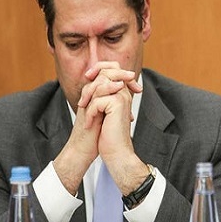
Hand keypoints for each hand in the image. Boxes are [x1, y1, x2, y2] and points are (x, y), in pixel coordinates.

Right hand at [55, 62, 140, 193]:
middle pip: (103, 71)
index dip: (122, 77)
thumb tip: (130, 97)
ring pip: (100, 78)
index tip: (137, 87)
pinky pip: (96, 90)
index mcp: (97, 96)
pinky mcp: (86, 105)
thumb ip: (117, 104)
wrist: (84, 150)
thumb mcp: (111, 117)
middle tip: (132, 76)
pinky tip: (119, 87)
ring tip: (130, 77)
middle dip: (120, 71)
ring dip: (116, 75)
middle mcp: (91, 95)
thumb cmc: (97, 137)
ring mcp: (88, 99)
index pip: (108, 76)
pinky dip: (108, 86)